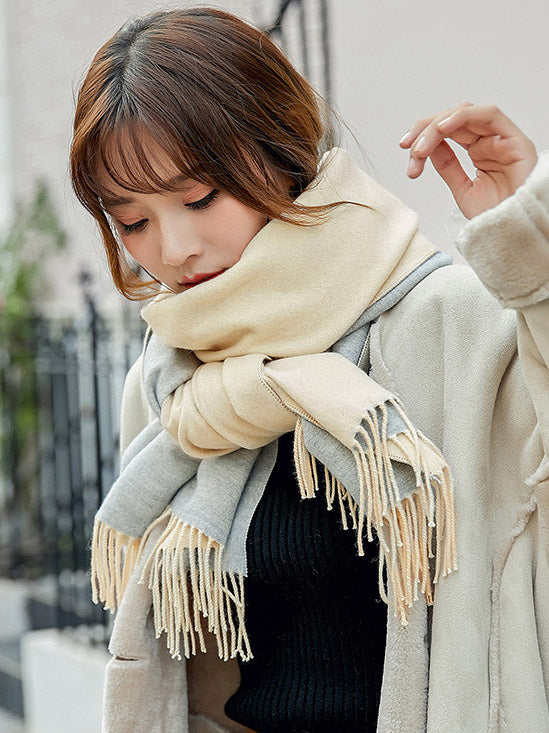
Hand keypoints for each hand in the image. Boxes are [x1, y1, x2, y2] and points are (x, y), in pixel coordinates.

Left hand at [399, 102, 537, 218]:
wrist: (515, 235)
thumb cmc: (496, 219)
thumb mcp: (463, 190)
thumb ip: (448, 166)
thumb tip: (428, 146)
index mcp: (480, 152)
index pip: (449, 132)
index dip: (423, 136)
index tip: (406, 151)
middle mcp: (491, 141)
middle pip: (453, 120)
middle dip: (425, 131)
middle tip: (408, 149)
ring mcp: (503, 139)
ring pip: (465, 114)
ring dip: (437, 125)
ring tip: (420, 148)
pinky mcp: (516, 140)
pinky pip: (490, 114)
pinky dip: (462, 117)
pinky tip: (442, 128)